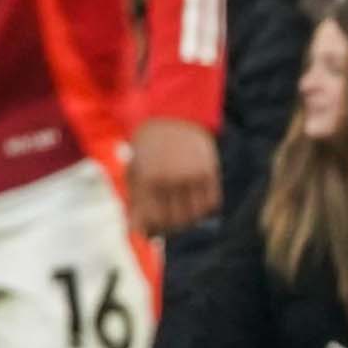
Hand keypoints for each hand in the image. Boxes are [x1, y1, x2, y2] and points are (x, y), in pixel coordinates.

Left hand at [127, 118, 218, 234]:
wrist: (173, 113)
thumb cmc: (149, 147)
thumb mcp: (136, 172)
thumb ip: (136, 203)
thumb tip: (140, 234)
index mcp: (146, 179)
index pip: (153, 221)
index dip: (153, 231)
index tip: (154, 230)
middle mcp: (169, 179)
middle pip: (174, 222)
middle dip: (171, 228)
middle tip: (169, 224)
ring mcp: (190, 176)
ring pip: (194, 216)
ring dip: (189, 221)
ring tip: (183, 214)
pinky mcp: (208, 171)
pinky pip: (211, 204)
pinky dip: (205, 210)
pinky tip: (197, 204)